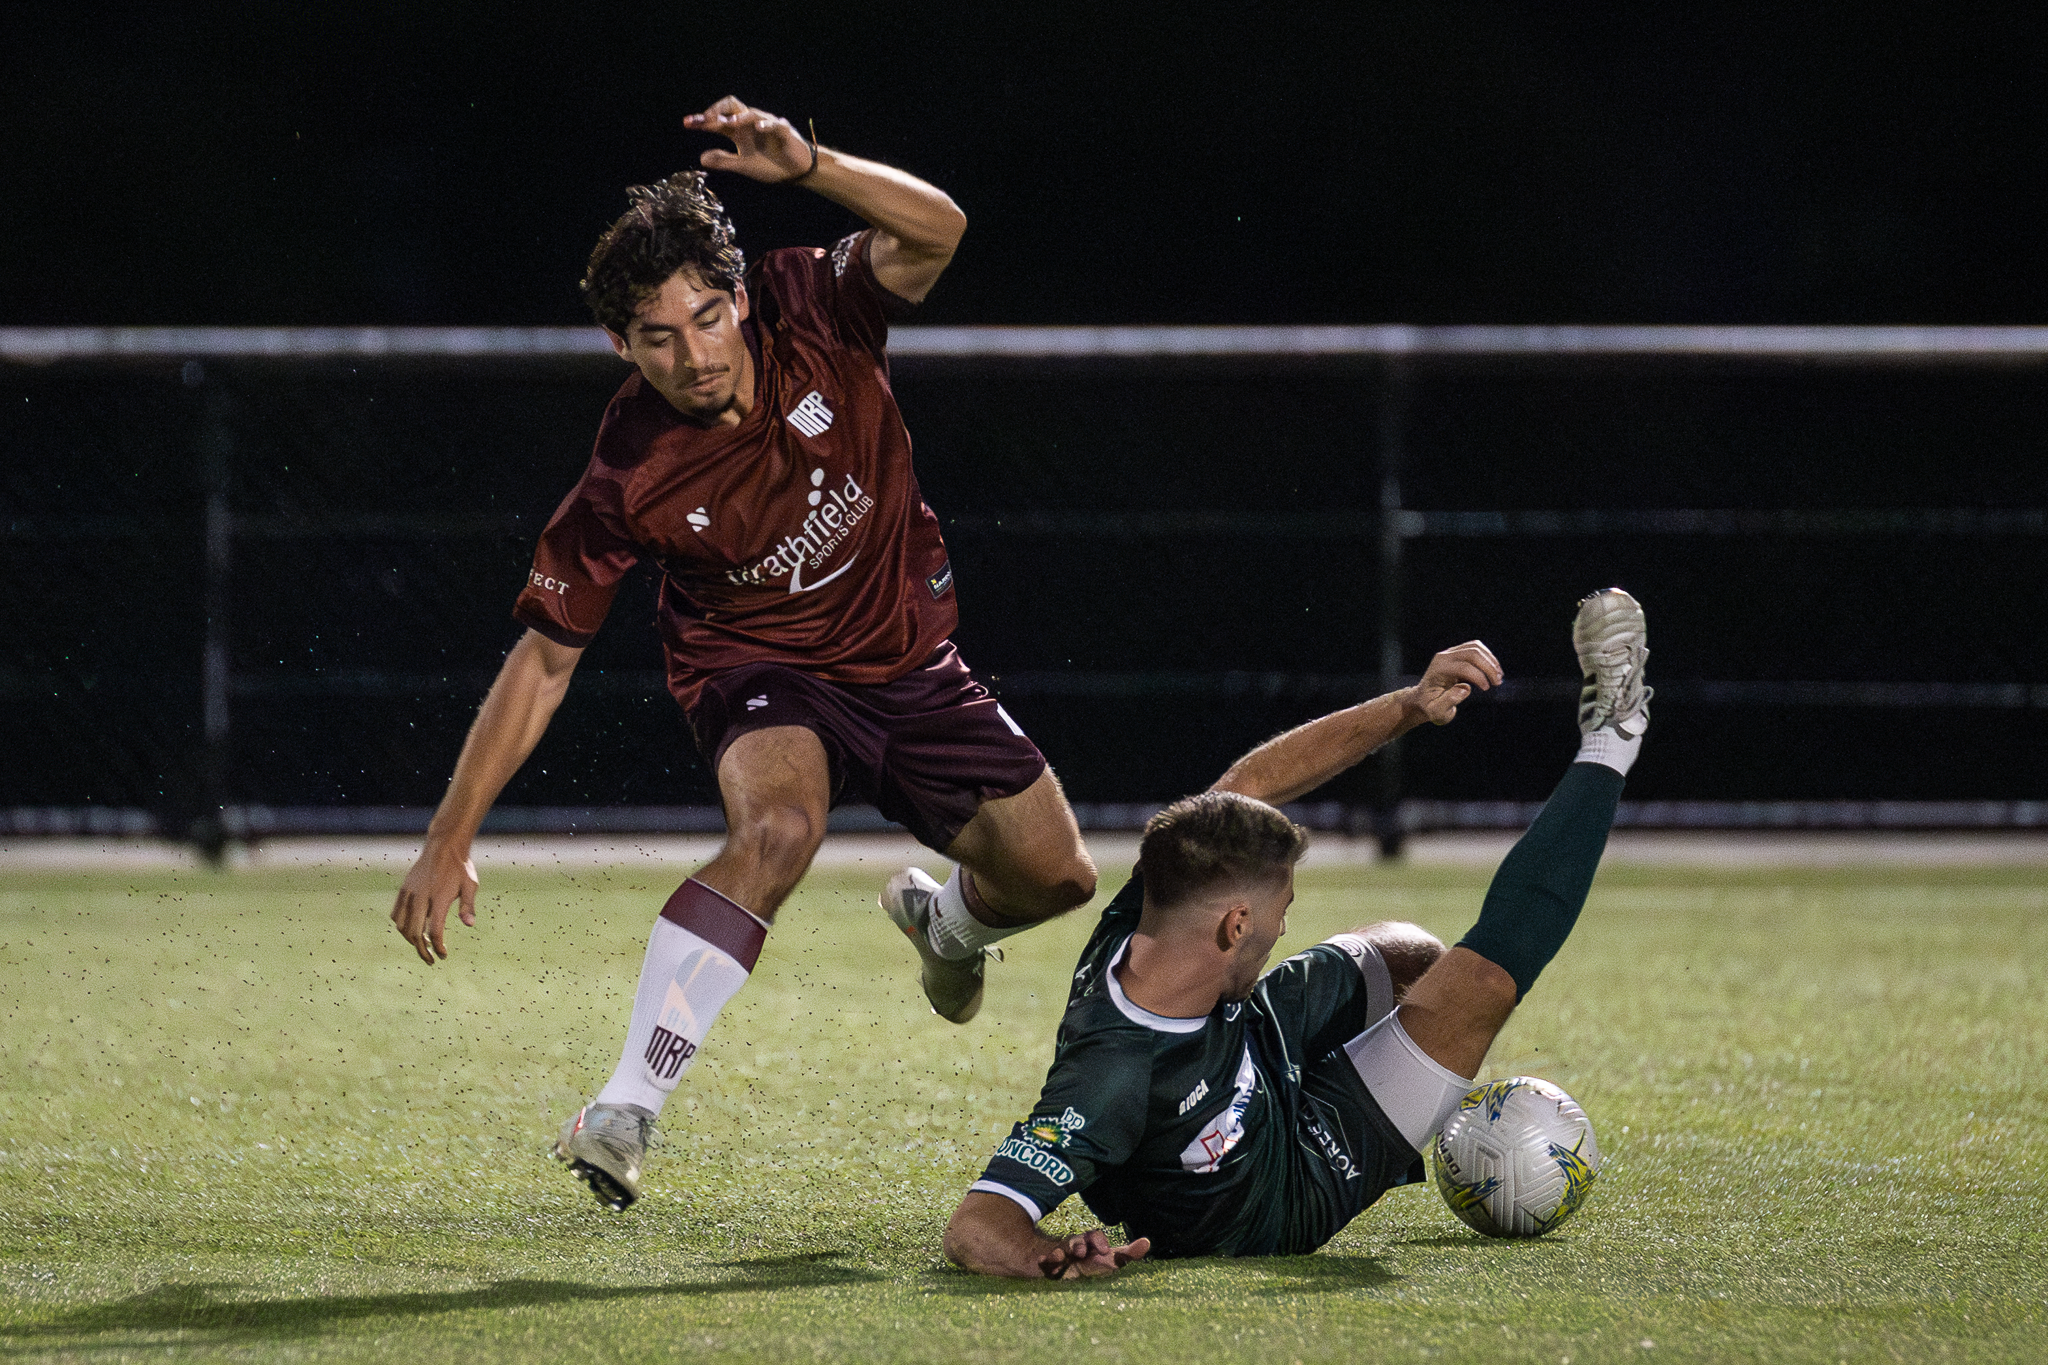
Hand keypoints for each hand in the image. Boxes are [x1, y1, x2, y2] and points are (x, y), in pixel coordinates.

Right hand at [390, 840, 478, 964]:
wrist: (444, 846)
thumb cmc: (460, 867)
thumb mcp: (470, 884)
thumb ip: (468, 906)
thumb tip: (469, 925)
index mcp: (439, 897)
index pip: (434, 930)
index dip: (437, 946)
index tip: (443, 956)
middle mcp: (421, 896)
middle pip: (415, 932)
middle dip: (422, 950)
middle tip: (431, 960)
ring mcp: (410, 893)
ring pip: (402, 925)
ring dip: (410, 940)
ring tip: (422, 946)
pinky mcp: (404, 889)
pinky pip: (397, 914)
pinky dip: (402, 926)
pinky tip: (412, 930)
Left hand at [684, 96, 814, 182]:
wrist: (796, 172)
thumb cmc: (771, 165)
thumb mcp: (743, 165)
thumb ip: (724, 161)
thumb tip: (701, 158)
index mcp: (740, 131)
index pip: (718, 121)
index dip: (702, 121)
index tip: (687, 123)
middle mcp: (750, 124)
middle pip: (732, 105)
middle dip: (718, 110)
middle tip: (706, 120)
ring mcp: (767, 125)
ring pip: (751, 113)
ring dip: (738, 118)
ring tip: (727, 124)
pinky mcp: (783, 132)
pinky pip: (774, 125)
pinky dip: (765, 125)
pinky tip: (757, 129)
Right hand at [1038, 1229, 1150, 1279]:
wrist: (1058, 1264)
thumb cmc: (1088, 1262)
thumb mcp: (1108, 1259)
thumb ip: (1127, 1254)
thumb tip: (1147, 1242)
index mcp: (1089, 1245)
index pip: (1094, 1237)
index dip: (1098, 1241)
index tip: (1105, 1249)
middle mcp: (1073, 1248)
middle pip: (1075, 1243)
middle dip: (1077, 1245)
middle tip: (1080, 1252)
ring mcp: (1060, 1256)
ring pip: (1058, 1252)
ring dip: (1058, 1254)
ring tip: (1059, 1257)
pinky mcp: (1047, 1266)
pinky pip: (1044, 1263)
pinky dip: (1044, 1262)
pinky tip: (1043, 1262)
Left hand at [1408, 640, 1502, 726]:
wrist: (1424, 698)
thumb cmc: (1431, 706)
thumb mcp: (1436, 711)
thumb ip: (1448, 702)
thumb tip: (1465, 689)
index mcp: (1438, 670)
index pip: (1464, 666)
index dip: (1479, 676)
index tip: (1487, 689)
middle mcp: (1444, 657)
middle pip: (1472, 653)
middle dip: (1488, 667)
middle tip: (1497, 682)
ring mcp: (1450, 652)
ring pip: (1476, 647)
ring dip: (1491, 661)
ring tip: (1498, 677)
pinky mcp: (1457, 652)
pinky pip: (1476, 648)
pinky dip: (1488, 657)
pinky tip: (1494, 670)